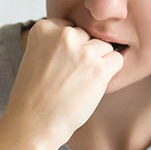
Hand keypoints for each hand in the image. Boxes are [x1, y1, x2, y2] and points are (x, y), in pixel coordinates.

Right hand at [4, 18, 123, 148]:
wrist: (33, 123)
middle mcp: (64, 35)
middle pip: (88, 35)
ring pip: (104, 46)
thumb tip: (86, 36)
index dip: (69, 48)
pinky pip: (117, 59)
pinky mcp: (99, 68)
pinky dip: (110, 72)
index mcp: (44, 28)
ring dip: (98, 63)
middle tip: (71, 76)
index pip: (70, 27)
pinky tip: (94, 85)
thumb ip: (55, 42)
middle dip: (84, 54)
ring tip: (80, 82)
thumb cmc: (34, 95)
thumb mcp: (35, 56)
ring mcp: (83, 51)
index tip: (61, 64)